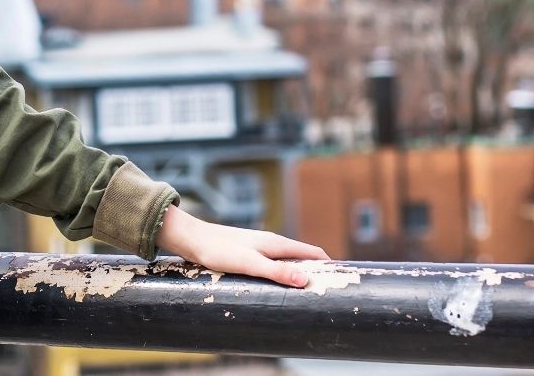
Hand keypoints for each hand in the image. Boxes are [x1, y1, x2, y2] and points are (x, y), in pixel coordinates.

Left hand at [155, 205, 328, 287]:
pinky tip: (278, 286)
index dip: (330, 265)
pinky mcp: (249, 254)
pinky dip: (284, 274)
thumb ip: (276, 271)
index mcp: (276, 243)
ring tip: (306, 294)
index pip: (313, 252)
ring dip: (300, 273)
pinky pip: (275, 264)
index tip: (342, 281)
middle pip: (303, 257)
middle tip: (326, 293)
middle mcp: (271, 243)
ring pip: (288, 261)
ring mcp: (260, 248)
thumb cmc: (218, 250)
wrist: (191, 239)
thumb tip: (306, 280)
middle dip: (317, 272)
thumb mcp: (250, 264)